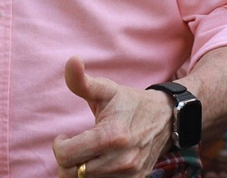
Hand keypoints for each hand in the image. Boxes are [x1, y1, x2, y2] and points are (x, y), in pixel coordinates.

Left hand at [52, 57, 172, 177]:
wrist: (167, 118)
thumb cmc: (129, 102)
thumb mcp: (105, 89)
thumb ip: (81, 80)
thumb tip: (72, 60)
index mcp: (111, 136)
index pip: (66, 156)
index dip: (59, 145)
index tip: (65, 136)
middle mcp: (121, 160)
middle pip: (73, 174)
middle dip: (67, 160)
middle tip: (73, 146)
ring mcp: (130, 174)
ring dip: (80, 170)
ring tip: (86, 154)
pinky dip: (95, 177)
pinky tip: (97, 162)